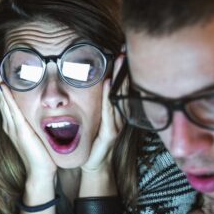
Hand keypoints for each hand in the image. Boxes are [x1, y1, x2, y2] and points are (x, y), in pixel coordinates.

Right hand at [0, 68, 55, 181]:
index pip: (5, 98)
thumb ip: (36, 120)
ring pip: (3, 100)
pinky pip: (11, 110)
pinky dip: (6, 97)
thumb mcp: (37, 132)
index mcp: (13, 122)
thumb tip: (44, 107)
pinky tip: (3, 86)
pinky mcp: (19, 130)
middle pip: (0, 95)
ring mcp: (12, 126)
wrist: (41, 172)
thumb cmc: (42, 154)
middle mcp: (10, 122)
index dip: (1, 81)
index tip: (0, 66)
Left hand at [81, 55, 124, 173]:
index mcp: (113, 110)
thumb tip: (90, 82)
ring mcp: (115, 124)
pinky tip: (109, 85)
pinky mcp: (110, 134)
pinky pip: (110, 113)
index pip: (118, 87)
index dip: (120, 70)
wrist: (90, 163)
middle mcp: (117, 115)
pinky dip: (110, 98)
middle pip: (122, 89)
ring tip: (120, 62)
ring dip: (120, 79)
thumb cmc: (91, 139)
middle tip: (123, 51)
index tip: (119, 52)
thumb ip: (93, 102)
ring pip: (118, 97)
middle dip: (123, 70)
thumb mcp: (91, 117)